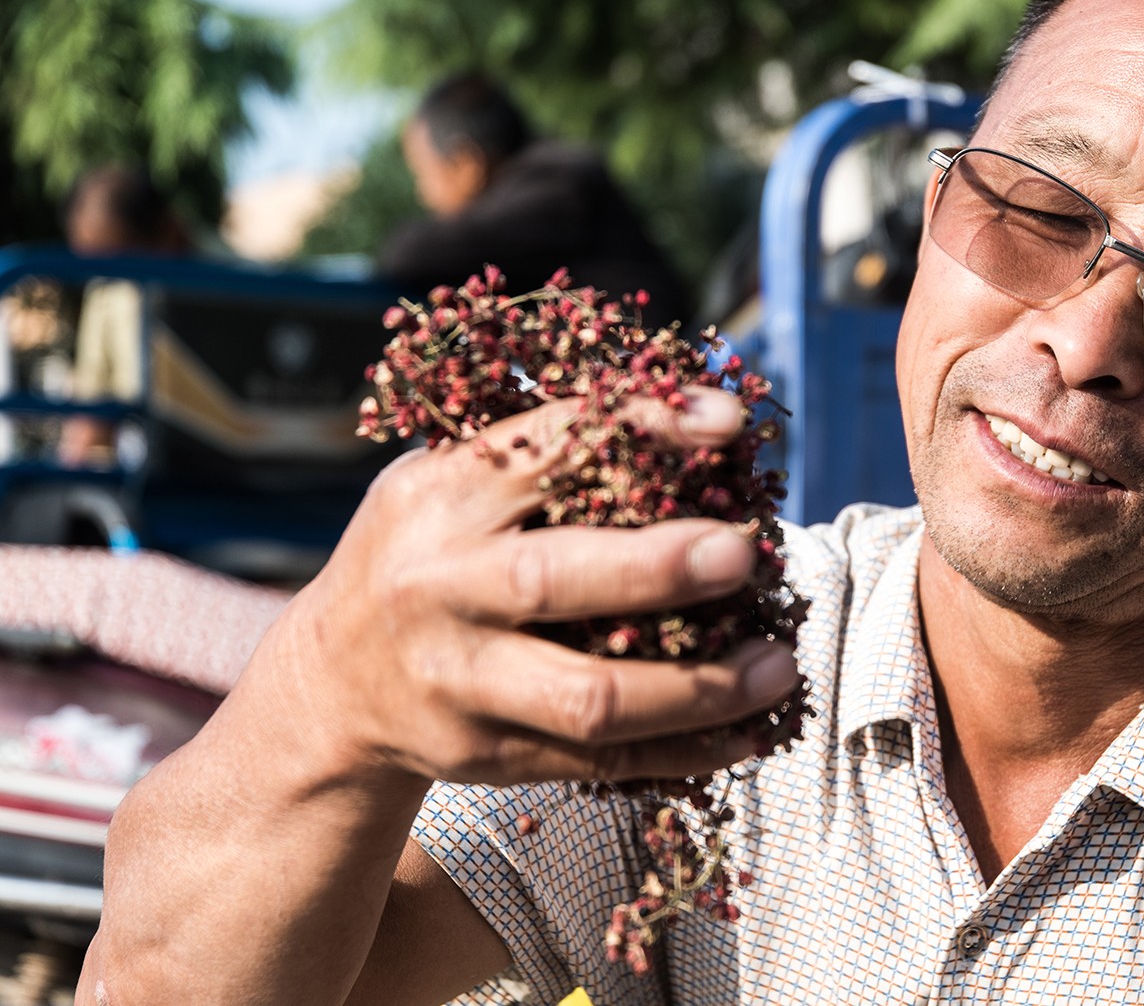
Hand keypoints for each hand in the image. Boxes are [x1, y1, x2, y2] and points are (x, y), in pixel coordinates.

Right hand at [245, 387, 799, 789]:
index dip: (642, 429)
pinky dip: (687, 750)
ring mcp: (461, 683)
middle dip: (658, 568)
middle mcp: (440, 589)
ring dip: (698, 688)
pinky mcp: (489, 755)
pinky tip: (752, 730)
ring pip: (588, 697)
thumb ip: (544, 454)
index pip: (546, 449)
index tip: (727, 421)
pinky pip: (602, 762)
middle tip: (745, 554)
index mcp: (438, 498)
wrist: (328, 691)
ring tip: (779, 664)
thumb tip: (704, 417)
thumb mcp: (449, 484)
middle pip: (554, 581)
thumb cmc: (425, 557)